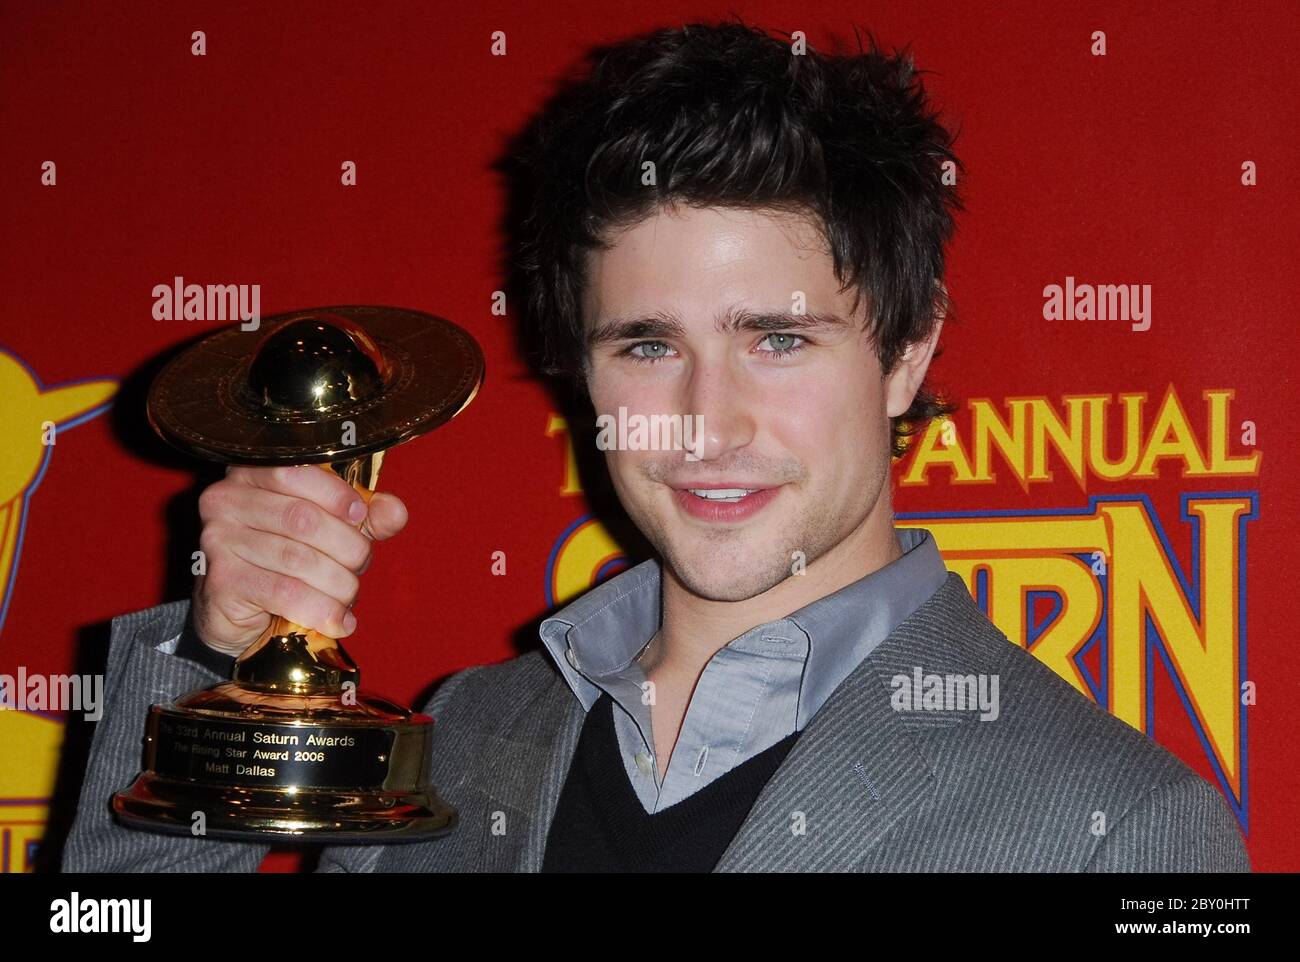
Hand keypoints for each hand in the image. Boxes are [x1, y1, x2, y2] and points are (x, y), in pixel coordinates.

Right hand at [190, 464, 408, 655]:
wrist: (239, 610)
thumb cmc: (287, 558)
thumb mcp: (330, 529)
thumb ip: (364, 517)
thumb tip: (395, 511)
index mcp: (251, 474)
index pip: (295, 472)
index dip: (336, 494)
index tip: (361, 516)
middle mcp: (226, 501)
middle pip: (302, 518)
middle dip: (346, 546)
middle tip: (360, 564)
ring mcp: (219, 541)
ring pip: (298, 559)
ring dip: (338, 582)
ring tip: (350, 595)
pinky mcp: (222, 582)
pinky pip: (284, 593)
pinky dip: (321, 609)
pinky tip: (340, 620)